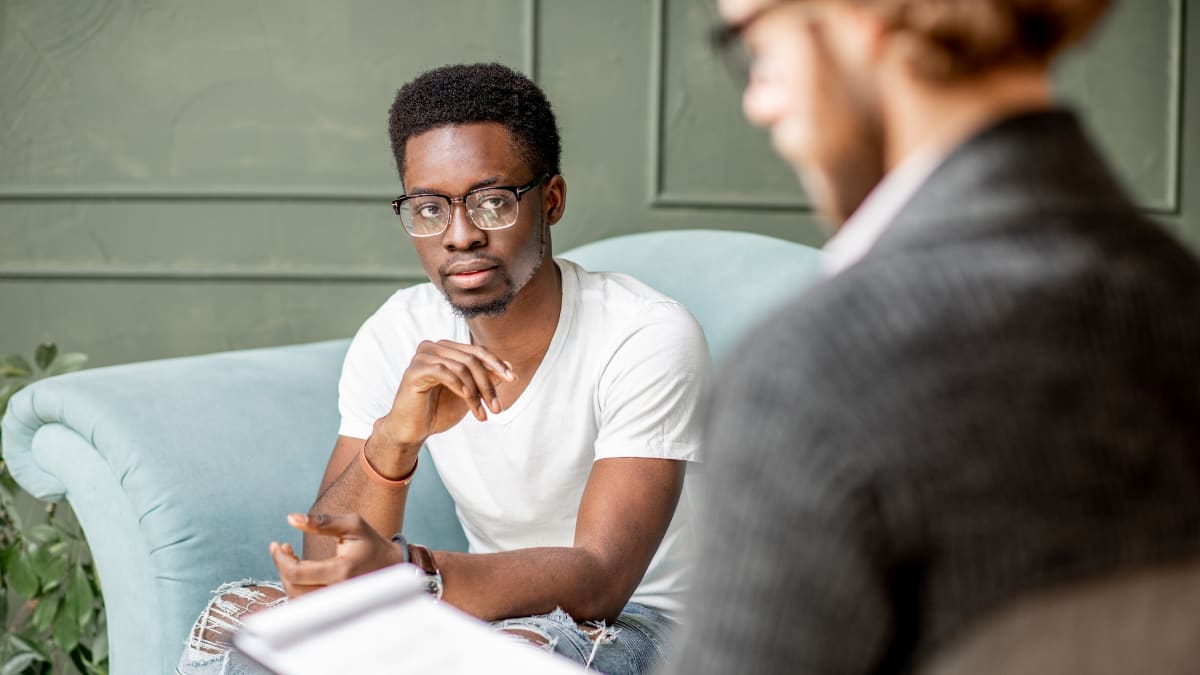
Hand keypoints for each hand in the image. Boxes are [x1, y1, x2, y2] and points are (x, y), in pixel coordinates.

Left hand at [270, 513, 405, 597]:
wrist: (391, 566)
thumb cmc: (370, 543)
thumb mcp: (352, 525)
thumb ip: (321, 521)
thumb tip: (290, 518)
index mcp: (342, 571)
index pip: (297, 573)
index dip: (280, 559)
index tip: (277, 544)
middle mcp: (338, 592)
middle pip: (293, 587)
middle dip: (281, 566)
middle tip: (282, 548)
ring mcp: (336, 603)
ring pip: (297, 598)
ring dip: (287, 578)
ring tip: (290, 557)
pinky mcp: (334, 607)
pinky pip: (305, 603)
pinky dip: (296, 587)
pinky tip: (299, 571)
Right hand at [377, 340, 516, 447]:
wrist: (412, 430)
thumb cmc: (439, 410)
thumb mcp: (469, 394)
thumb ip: (486, 379)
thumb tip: (510, 366)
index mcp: (445, 349)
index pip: (477, 351)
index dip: (497, 364)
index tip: (513, 379)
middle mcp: (433, 347)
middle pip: (472, 359)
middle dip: (488, 384)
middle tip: (497, 408)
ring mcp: (422, 357)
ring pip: (462, 367)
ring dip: (477, 392)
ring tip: (483, 413)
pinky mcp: (414, 370)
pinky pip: (445, 373)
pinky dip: (461, 387)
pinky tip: (468, 400)